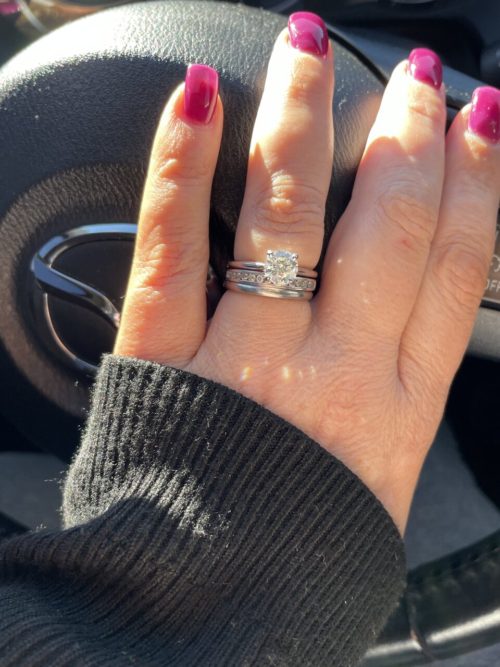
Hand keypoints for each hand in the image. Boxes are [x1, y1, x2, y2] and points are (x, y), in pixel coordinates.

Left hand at [114, 13, 499, 531]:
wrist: (199, 615)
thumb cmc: (288, 562)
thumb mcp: (379, 493)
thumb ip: (393, 411)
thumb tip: (402, 343)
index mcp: (395, 409)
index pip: (455, 270)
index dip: (477, 185)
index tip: (483, 126)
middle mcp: (332, 370)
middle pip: (388, 225)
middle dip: (409, 136)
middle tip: (419, 77)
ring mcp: (246, 356)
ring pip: (286, 211)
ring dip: (305, 117)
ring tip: (313, 48)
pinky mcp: (164, 356)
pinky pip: (175, 244)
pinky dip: (182, 168)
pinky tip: (197, 103)